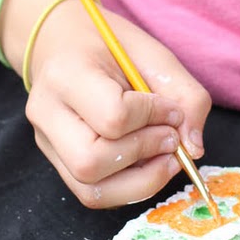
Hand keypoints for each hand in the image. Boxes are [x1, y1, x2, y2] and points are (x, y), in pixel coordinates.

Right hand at [22, 0, 211, 209]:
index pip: (112, 116)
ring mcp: (47, 142)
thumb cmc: (108, 45)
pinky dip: (129, 188)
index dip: (153, 117)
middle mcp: (46, 113)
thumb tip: (193, 149)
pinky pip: (93, 194)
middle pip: (91, 162)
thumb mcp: (153, 54)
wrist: (61, 44)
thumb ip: (185, 94)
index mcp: (65, 74)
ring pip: (91, 190)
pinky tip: (147, 165)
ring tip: (165, 157)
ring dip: (141, 181)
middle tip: (171, 137)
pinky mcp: (56, 162)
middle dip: (144, 154)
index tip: (171, 109)